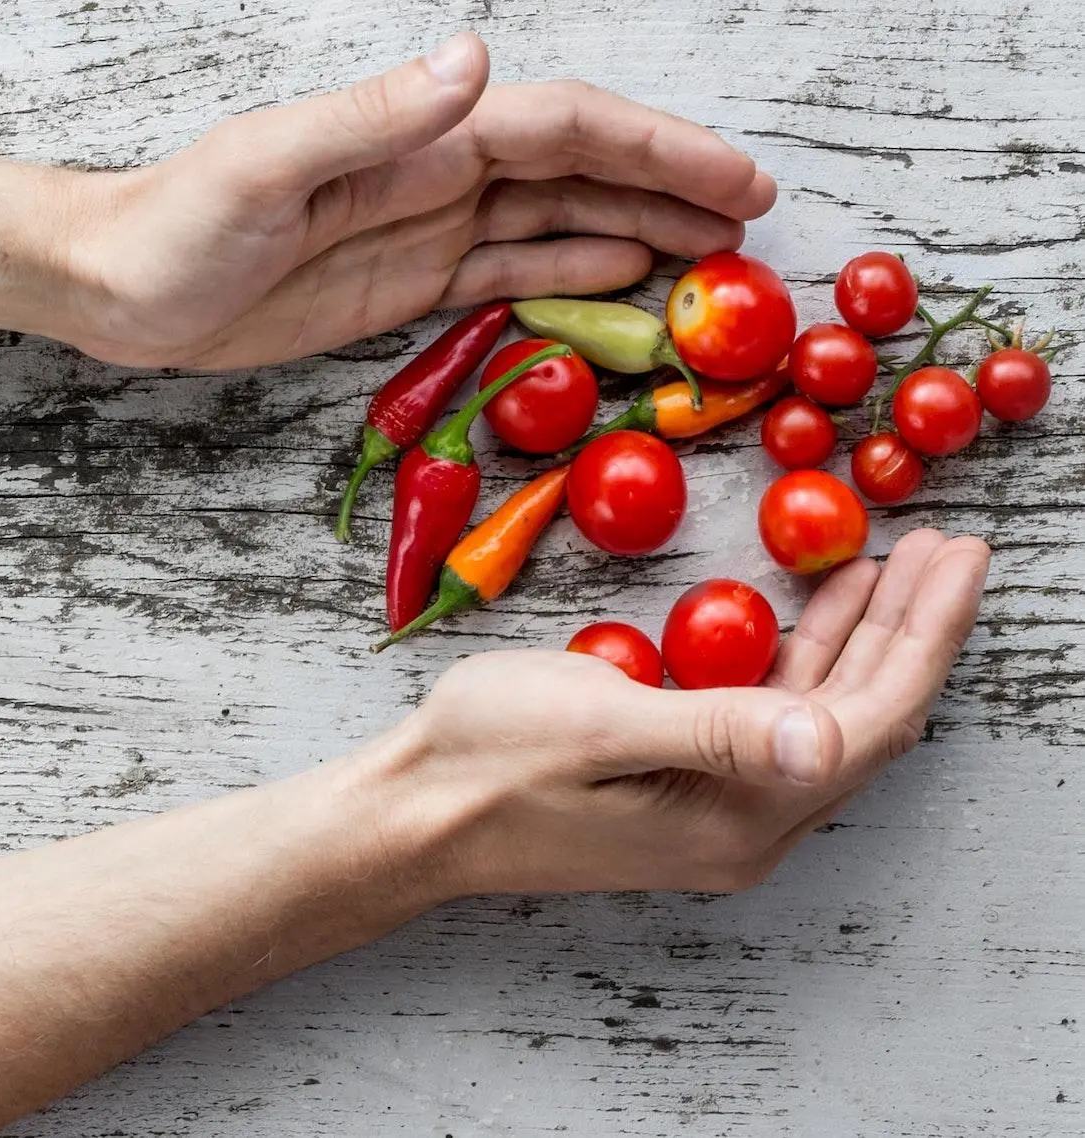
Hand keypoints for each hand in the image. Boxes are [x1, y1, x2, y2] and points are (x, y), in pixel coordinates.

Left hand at [54, 33, 775, 367]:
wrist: (120, 288)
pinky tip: (623, 278)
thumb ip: (372, 117)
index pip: (563, 130)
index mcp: (419, 138)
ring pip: (560, 222)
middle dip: (670, 185)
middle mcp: (440, 175)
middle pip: (581, 171)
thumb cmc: (175, 224)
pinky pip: (513, 274)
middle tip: (751, 220)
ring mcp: (431, 230)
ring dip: (638, 230)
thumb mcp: (266, 166)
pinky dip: (574, 275)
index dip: (655, 148)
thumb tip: (474, 63)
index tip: (731, 178)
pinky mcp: (412, 283)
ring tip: (712, 255)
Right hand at [382, 529, 989, 895]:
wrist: (414, 811)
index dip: (922, 636)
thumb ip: (715, 732)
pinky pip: (776, 718)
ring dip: (862, 639)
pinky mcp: (687, 787)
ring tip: (897, 565)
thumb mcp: (595, 726)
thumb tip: (825, 742)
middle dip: (910, 630)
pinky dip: (805, 656)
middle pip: (861, 719)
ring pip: (823, 717)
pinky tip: (814, 609)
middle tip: (947, 547)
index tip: (957, 560)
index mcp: (734, 817)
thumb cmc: (486, 760)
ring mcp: (716, 811)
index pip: (868, 721)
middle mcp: (743, 825)